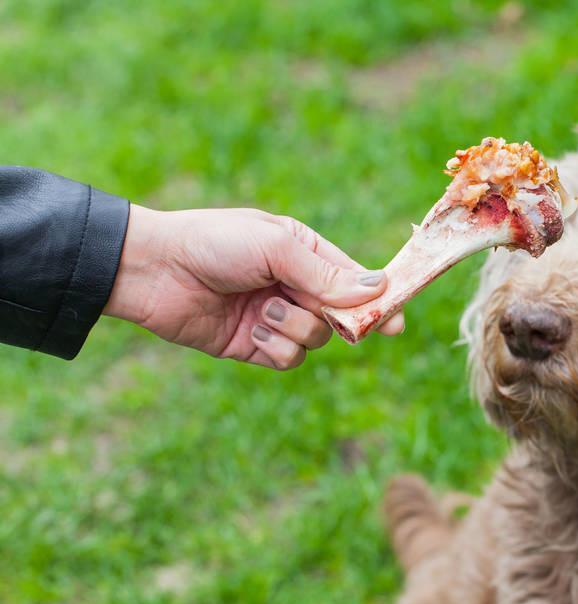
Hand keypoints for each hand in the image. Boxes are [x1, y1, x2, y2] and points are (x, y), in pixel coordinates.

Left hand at [104, 205, 403, 368]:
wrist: (153, 271)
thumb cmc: (214, 244)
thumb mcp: (276, 249)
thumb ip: (325, 274)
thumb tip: (377, 289)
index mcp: (306, 252)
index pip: (355, 280)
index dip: (380, 301)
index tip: (398, 321)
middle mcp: (295, 285)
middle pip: (343, 315)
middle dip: (337, 318)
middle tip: (331, 318)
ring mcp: (276, 316)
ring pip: (317, 339)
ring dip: (296, 327)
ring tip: (265, 310)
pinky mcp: (255, 346)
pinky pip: (289, 359)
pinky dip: (276, 347)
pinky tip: (252, 329)